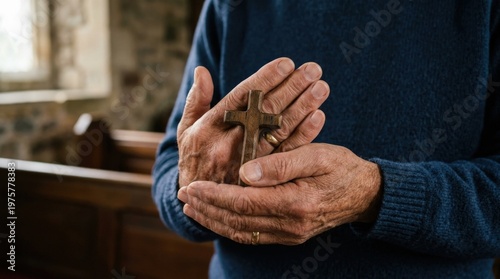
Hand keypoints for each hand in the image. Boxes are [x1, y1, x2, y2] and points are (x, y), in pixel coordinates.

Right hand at [177, 58, 329, 185]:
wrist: (197, 200)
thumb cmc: (194, 158)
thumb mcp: (187, 130)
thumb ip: (196, 100)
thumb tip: (202, 71)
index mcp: (211, 126)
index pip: (242, 97)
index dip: (265, 79)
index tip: (286, 63)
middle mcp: (230, 142)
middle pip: (265, 110)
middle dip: (291, 87)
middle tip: (313, 69)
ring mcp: (248, 161)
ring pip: (279, 130)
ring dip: (302, 107)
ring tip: (321, 87)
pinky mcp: (262, 177)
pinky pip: (286, 154)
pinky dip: (303, 135)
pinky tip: (318, 117)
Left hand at [177, 144, 381, 244]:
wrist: (365, 193)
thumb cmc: (340, 168)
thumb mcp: (316, 156)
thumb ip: (280, 164)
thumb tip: (244, 173)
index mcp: (294, 203)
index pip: (243, 202)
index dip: (214, 195)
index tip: (192, 186)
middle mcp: (290, 225)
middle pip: (236, 221)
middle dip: (206, 208)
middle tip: (183, 196)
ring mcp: (289, 234)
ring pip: (241, 233)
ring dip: (213, 220)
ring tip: (192, 208)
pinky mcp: (289, 235)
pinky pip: (252, 236)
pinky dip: (230, 228)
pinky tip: (217, 218)